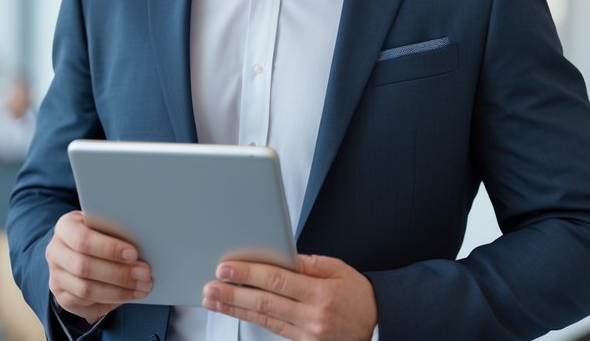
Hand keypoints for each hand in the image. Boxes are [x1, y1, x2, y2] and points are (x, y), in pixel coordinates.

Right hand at [45, 211, 152, 323]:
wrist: (76, 249)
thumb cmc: (98, 233)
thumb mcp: (103, 225)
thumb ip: (115, 231)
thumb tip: (143, 246)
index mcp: (65, 227)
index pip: (83, 240)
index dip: (109, 248)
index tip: (133, 253)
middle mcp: (55, 252)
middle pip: (84, 267)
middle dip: (118, 273)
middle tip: (144, 275)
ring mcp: (55, 276)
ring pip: (85, 290)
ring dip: (118, 291)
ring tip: (141, 288)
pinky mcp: (61, 296)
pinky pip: (85, 304)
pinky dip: (109, 302)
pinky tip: (128, 296)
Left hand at [202, 254, 376, 340]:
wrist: (379, 325)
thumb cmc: (358, 296)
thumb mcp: (337, 269)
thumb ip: (306, 263)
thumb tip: (277, 256)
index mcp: (322, 294)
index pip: (277, 280)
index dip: (249, 273)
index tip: (226, 267)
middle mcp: (313, 317)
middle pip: (265, 303)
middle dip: (233, 293)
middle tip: (210, 286)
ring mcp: (308, 334)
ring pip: (264, 319)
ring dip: (235, 308)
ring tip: (214, 300)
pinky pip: (274, 329)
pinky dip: (253, 318)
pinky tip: (237, 310)